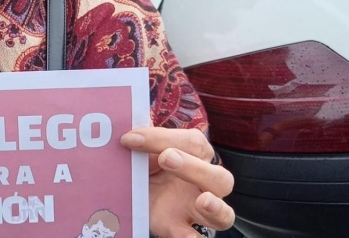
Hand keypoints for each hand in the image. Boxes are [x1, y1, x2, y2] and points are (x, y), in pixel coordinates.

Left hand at [121, 127, 235, 236]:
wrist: (132, 189)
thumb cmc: (144, 160)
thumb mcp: (143, 146)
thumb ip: (141, 135)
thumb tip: (125, 122)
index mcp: (197, 155)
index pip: (192, 143)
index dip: (162, 138)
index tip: (131, 138)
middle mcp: (204, 183)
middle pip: (219, 177)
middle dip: (193, 166)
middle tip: (166, 158)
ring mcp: (196, 210)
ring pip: (224, 213)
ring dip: (216, 208)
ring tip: (203, 201)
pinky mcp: (180, 229)